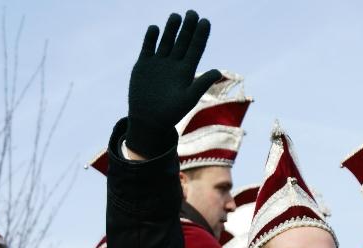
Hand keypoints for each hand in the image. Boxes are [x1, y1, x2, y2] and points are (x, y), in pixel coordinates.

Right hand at [126, 10, 221, 157]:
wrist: (149, 120)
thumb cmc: (171, 113)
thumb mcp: (189, 98)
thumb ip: (202, 83)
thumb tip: (218, 71)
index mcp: (186, 71)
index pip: (196, 49)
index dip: (201, 35)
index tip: (205, 21)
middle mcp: (174, 65)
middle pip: (183, 41)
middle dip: (188, 27)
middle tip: (193, 12)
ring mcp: (159, 64)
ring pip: (166, 41)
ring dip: (171, 29)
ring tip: (176, 16)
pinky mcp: (144, 65)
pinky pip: (148, 47)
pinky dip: (151, 37)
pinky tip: (155, 28)